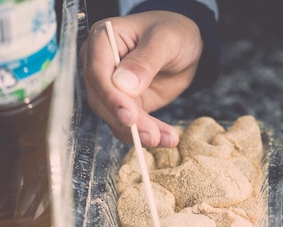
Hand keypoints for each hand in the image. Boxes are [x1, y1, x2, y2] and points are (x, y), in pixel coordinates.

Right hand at [80, 11, 203, 146]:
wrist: (184, 46)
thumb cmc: (173, 31)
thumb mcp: (165, 40)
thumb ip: (145, 60)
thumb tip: (123, 85)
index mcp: (102, 40)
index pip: (97, 73)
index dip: (112, 98)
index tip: (129, 116)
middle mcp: (99, 65)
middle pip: (102, 100)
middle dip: (127, 122)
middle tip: (152, 136)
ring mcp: (109, 88)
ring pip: (114, 117)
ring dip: (139, 133)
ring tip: (167, 139)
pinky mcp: (123, 105)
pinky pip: (128, 125)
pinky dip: (146, 134)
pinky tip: (166, 138)